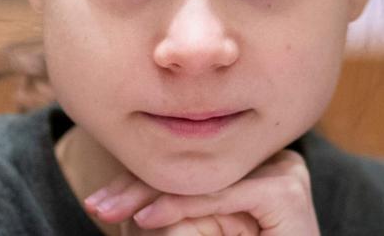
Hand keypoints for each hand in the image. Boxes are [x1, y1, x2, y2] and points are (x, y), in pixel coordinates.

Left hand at [84, 149, 319, 234]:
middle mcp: (269, 156)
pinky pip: (221, 194)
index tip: (103, 197)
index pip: (190, 160)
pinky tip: (144, 220)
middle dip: (140, 185)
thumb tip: (127, 197)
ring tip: (110, 210)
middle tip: (98, 204)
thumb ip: (178, 201)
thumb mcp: (202, 226)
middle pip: (195, 165)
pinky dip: (180, 207)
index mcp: (252, 159)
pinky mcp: (285, 191)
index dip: (144, 175)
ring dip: (150, 195)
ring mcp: (284, 168)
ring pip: (204, 178)